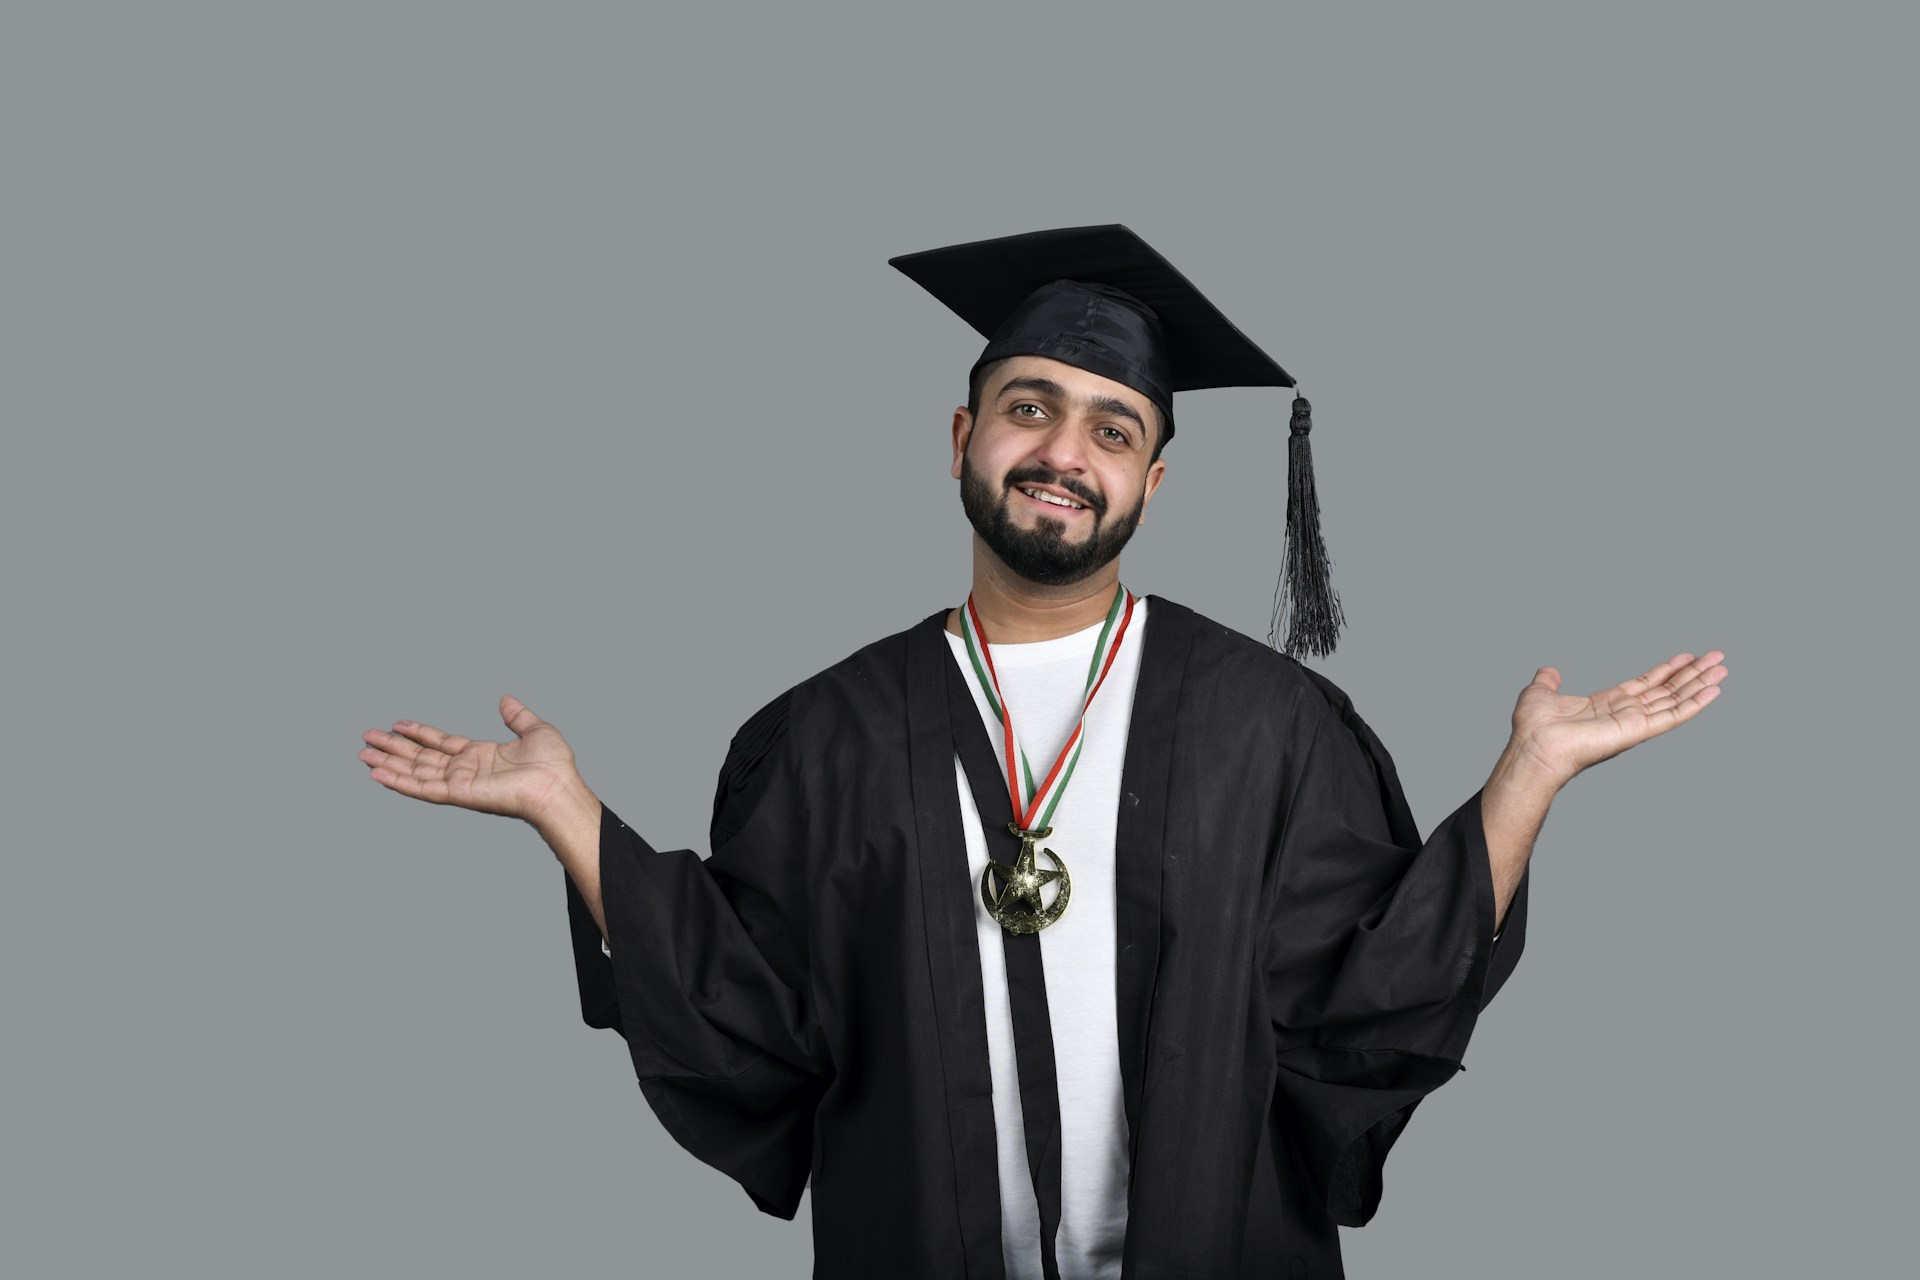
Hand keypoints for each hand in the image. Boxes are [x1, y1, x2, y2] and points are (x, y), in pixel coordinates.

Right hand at [360, 695, 582, 824]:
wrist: (556, 786)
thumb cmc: (553, 765)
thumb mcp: (535, 730)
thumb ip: (517, 716)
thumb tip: (506, 700)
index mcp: (480, 756)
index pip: (440, 743)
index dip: (418, 733)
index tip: (397, 724)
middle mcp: (465, 771)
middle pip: (420, 757)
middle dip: (392, 748)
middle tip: (366, 738)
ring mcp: (459, 783)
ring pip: (414, 771)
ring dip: (387, 763)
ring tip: (362, 755)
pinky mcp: (457, 794)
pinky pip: (421, 788)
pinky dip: (398, 782)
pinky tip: (377, 775)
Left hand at [1508, 651, 1727, 782]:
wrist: (1535, 747)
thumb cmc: (1533, 728)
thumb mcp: (1540, 693)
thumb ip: (1548, 681)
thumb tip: (1548, 671)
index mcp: (1606, 704)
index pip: (1644, 684)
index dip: (1667, 670)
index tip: (1688, 656)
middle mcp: (1625, 714)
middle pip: (1667, 690)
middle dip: (1693, 674)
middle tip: (1718, 657)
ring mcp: (1634, 723)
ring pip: (1676, 700)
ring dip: (1701, 684)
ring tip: (1723, 668)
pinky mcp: (1638, 731)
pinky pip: (1673, 715)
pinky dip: (1695, 703)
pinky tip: (1714, 691)